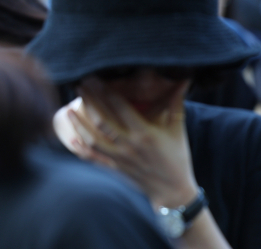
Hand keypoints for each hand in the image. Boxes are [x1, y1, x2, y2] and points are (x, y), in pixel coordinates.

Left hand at [56, 78, 198, 207]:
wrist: (172, 189)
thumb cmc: (177, 157)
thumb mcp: (178, 129)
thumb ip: (176, 104)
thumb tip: (183, 81)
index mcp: (145, 133)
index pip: (121, 108)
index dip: (106, 92)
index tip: (96, 79)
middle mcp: (129, 145)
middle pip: (102, 121)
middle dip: (89, 102)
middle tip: (79, 86)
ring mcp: (119, 158)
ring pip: (93, 139)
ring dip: (79, 124)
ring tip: (68, 109)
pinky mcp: (115, 168)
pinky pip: (93, 157)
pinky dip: (80, 148)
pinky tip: (71, 137)